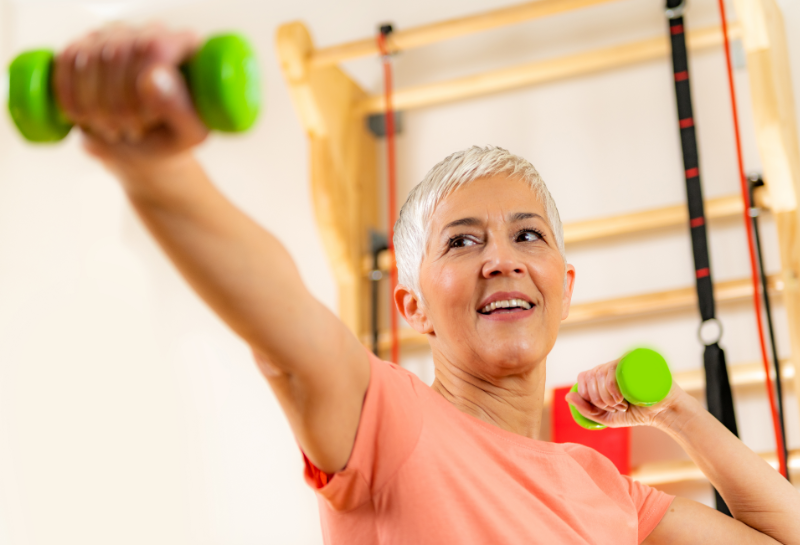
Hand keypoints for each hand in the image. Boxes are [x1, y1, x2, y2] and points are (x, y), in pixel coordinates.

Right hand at [53, 22, 208, 169]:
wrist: (146, 142)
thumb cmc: (172, 135)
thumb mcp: (187, 132)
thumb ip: (178, 109)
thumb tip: (153, 77)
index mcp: (185, 45)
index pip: (154, 48)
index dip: (142, 88)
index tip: (146, 121)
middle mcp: (149, 30)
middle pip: (117, 53)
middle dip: (116, 104)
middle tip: (129, 133)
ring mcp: (115, 34)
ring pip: (89, 58)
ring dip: (93, 105)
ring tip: (113, 130)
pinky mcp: (85, 45)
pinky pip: (67, 61)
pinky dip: (71, 97)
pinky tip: (85, 120)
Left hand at [565, 358, 684, 427]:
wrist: (663, 413)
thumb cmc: (636, 414)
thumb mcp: (606, 417)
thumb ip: (586, 410)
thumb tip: (568, 396)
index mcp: (603, 375)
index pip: (583, 377)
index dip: (587, 395)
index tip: (602, 408)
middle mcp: (611, 366)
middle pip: (590, 377)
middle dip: (599, 400)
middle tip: (617, 408)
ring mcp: (622, 362)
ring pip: (599, 374)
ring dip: (607, 397)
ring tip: (623, 405)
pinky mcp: (634, 360)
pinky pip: (612, 370)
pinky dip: (611, 388)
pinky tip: (622, 399)